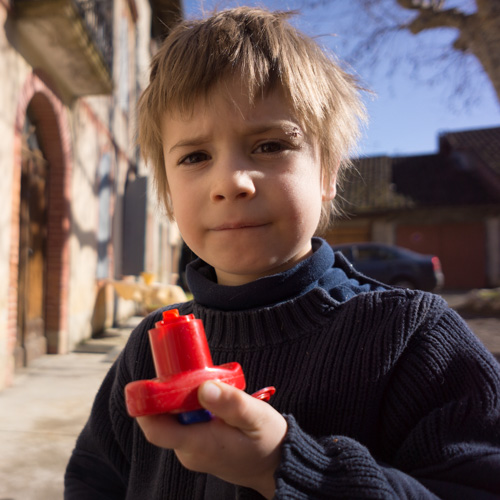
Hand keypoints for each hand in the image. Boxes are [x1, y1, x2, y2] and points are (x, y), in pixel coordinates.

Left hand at [136, 380, 286, 498]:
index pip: (156, 429)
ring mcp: (192, 451)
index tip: (145, 382)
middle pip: (164, 418)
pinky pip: (186, 423)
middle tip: (193, 371)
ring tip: (212, 386)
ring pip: (176, 418)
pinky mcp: (198, 448)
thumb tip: (204, 388)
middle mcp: (189, 451)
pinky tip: (214, 400)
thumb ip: (231, 403)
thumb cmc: (269, 442)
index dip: (145, 406)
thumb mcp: (256, 417)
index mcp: (199, 445)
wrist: (277, 467)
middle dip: (173, 392)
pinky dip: (194, 407)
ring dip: (186, 398)